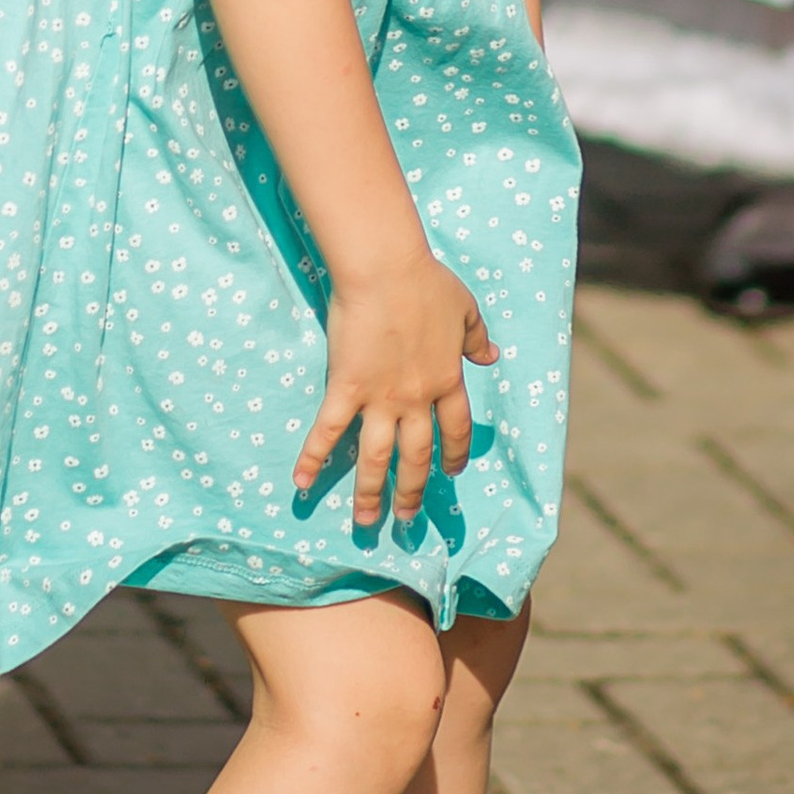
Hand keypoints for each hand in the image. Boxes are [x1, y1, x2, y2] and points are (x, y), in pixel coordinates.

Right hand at [294, 249, 500, 523]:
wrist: (386, 271)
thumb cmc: (426, 282)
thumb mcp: (465, 309)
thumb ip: (476, 337)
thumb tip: (491, 356)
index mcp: (446, 380)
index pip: (454, 430)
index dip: (453, 454)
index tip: (450, 473)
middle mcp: (415, 399)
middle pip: (415, 456)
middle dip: (411, 491)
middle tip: (406, 518)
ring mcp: (380, 398)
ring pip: (376, 457)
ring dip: (370, 493)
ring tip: (366, 521)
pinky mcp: (346, 388)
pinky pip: (329, 431)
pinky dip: (313, 458)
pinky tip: (302, 484)